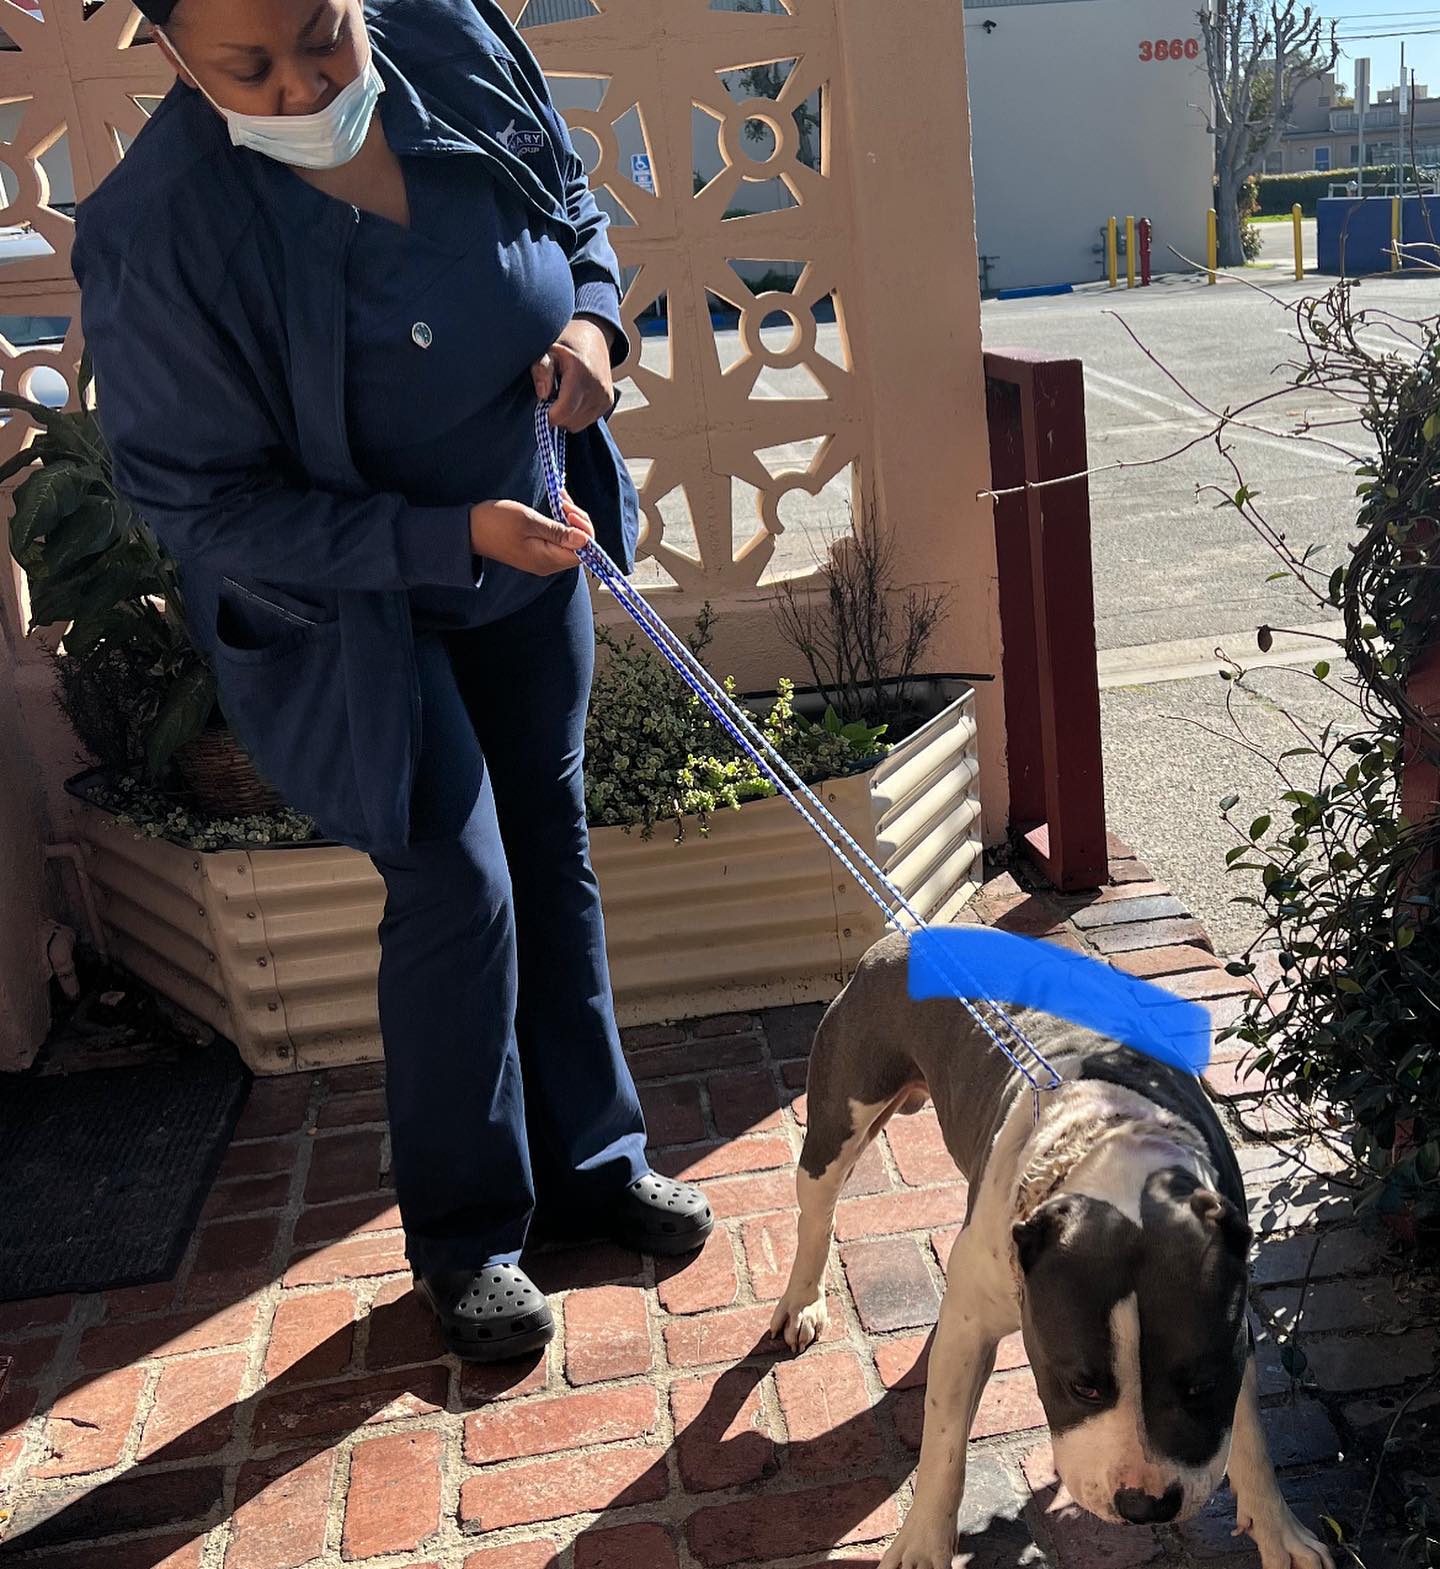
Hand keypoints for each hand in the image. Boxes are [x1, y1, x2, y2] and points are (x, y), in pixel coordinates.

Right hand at [469, 495, 593, 575]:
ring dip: (569, 519)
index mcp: (548, 560)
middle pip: (578, 547)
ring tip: (560, 499)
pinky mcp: (536, 551)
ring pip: (569, 541)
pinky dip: (560, 522)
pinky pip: (557, 539)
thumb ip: (558, 532)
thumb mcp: (529, 521)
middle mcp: (548, 564)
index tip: (570, 510)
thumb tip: (585, 540)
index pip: (583, 552)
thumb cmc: (495, 523)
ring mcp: (542, 559)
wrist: (469, 530)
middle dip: (577, 522)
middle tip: (564, 501)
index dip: (584, 530)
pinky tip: (556, 505)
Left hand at [531, 317, 614, 431]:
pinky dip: (576, 416)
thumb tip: (543, 394)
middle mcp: (597, 386)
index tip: (540, 410)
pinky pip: (587, 421)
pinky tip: (572, 400)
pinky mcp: (608, 403)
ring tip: (561, 398)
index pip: (565, 409)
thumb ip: (541, 369)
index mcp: (581, 372)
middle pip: (571, 420)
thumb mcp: (548, 350)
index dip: (550, 416)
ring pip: (578, 424)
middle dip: (556, 416)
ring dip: (566, 417)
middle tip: (549, 400)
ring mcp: (605, 396)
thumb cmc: (566, 345)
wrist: (593, 339)